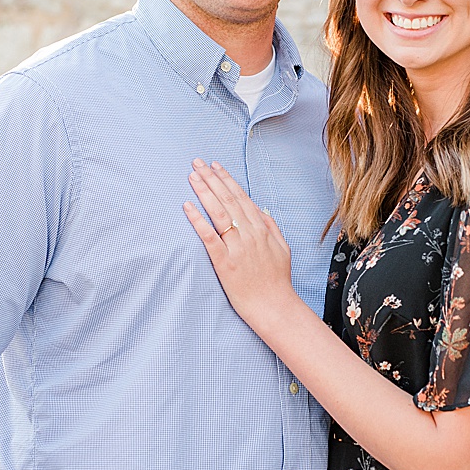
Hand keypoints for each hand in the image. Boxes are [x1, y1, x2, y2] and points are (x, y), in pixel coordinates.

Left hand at [184, 160, 297, 334]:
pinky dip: (198, 220)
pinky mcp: (225, 262)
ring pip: (219, 213)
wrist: (273, 306)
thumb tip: (262, 211)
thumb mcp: (282, 249)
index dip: (227, 180)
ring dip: (204, 192)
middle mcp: (250, 234)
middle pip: (228, 200)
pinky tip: (188, 207)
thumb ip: (272, 228)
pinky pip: (209, 237)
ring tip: (192, 177)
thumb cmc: (276, 281)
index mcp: (262, 230)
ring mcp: (237, 248)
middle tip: (197, 163)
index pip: (241, 198)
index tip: (215, 166)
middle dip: (211, 179)